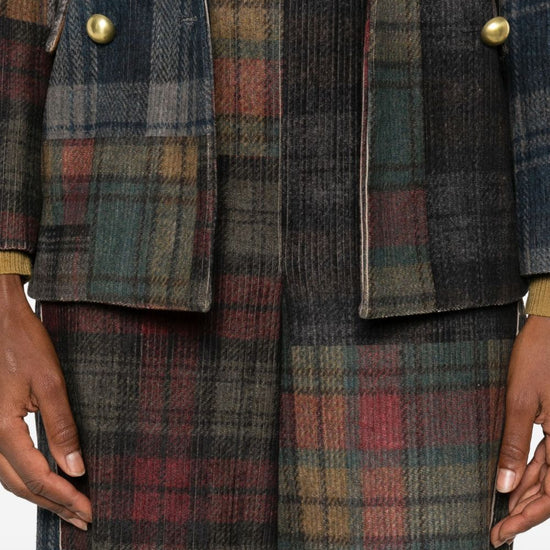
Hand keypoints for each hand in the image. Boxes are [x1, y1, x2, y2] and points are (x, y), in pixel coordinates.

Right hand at [0, 275, 90, 529]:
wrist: (1, 322)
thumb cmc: (24, 345)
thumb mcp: (50, 382)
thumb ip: (61, 426)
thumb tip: (76, 467)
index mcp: (2, 429)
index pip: (38, 477)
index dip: (65, 497)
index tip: (89, 510)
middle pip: (23, 486)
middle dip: (55, 505)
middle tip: (85, 518)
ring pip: (12, 480)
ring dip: (41, 496)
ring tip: (69, 507)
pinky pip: (8, 464)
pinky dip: (28, 479)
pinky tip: (46, 481)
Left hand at [491, 314, 549, 546]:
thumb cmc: (538, 356)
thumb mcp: (520, 402)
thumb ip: (514, 445)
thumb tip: (504, 484)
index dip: (524, 519)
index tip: (499, 534)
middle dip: (523, 511)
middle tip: (496, 528)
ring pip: (549, 476)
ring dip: (525, 492)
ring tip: (499, 508)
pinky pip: (547, 456)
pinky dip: (529, 469)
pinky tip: (511, 478)